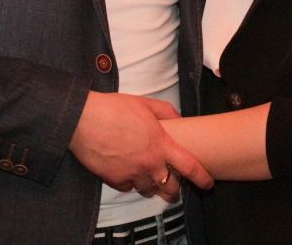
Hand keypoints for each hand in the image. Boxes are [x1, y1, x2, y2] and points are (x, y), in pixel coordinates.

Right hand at [68, 91, 213, 195]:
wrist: (84, 119)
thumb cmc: (114, 108)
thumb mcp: (145, 103)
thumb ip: (166, 112)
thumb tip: (179, 120)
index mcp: (161, 143)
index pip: (189, 167)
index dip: (202, 178)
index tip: (207, 183)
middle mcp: (149, 162)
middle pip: (170, 187)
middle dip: (174, 189)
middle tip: (173, 184)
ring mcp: (132, 173)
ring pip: (149, 189)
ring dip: (151, 185)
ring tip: (147, 175)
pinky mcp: (115, 179)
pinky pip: (128, 187)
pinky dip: (130, 182)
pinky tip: (127, 170)